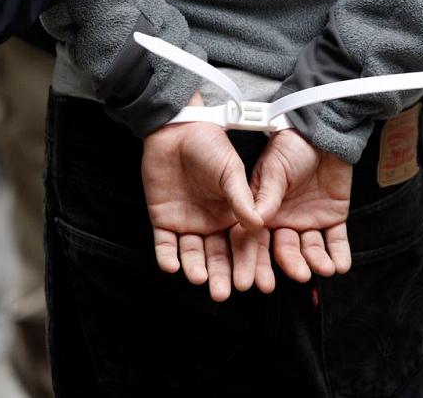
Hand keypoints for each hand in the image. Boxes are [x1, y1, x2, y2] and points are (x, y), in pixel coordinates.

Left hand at [141, 92, 265, 300]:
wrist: (176, 131)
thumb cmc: (209, 145)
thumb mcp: (231, 171)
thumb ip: (242, 198)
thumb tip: (259, 224)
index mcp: (234, 214)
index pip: (243, 245)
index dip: (248, 264)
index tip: (253, 283)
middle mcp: (212, 224)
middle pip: (218, 256)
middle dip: (221, 275)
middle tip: (222, 293)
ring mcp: (188, 223)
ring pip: (192, 254)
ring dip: (195, 268)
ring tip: (200, 278)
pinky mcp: (163, 220)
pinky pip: (165, 244)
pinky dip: (167, 256)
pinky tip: (172, 266)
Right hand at [251, 129, 352, 282]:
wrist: (324, 134)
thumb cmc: (292, 146)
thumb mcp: (275, 168)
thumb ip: (267, 194)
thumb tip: (255, 220)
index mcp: (264, 211)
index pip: (258, 240)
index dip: (257, 259)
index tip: (258, 278)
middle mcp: (285, 221)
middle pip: (286, 249)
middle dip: (292, 264)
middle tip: (299, 275)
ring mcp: (309, 221)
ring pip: (311, 248)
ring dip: (317, 261)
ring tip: (324, 268)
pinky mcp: (332, 218)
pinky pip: (336, 240)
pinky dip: (339, 254)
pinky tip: (340, 265)